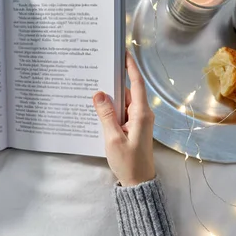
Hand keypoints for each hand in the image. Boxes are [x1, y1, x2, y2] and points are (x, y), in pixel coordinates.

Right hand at [93, 52, 154, 186]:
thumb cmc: (128, 163)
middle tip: (99, 67)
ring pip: (124, 101)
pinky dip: (112, 108)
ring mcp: (138, 121)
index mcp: (141, 114)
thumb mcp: (113, 139)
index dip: (131, 66)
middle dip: (115, 80)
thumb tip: (99, 93)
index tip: (124, 51)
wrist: (139, 183)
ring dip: (111, 96)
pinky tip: (98, 107)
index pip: (137, 83)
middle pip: (128, 90)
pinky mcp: (133, 127)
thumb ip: (106, 115)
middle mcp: (142, 114)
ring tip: (93, 86)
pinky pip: (122, 112)